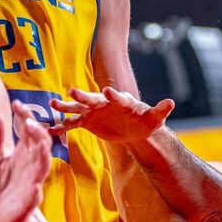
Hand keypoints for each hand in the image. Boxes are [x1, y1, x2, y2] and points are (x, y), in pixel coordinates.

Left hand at [0, 104, 52, 221]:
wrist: (2, 215)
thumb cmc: (0, 185)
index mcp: (24, 153)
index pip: (29, 130)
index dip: (25, 116)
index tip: (16, 103)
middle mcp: (31, 166)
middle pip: (41, 145)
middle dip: (38, 133)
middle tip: (28, 122)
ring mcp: (31, 184)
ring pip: (43, 168)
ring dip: (43, 157)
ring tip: (38, 145)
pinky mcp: (26, 205)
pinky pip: (34, 199)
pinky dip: (35, 194)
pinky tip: (35, 188)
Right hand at [51, 87, 171, 142]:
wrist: (133, 129)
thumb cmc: (145, 122)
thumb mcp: (154, 118)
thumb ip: (160, 110)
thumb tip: (171, 102)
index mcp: (120, 100)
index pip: (116, 96)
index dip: (112, 94)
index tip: (106, 91)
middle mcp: (104, 102)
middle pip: (92, 98)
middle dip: (83, 96)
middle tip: (72, 92)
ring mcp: (94, 111)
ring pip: (78, 107)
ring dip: (66, 106)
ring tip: (52, 104)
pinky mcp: (87, 122)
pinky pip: (73, 124)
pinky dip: (63, 126)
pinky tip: (50, 131)